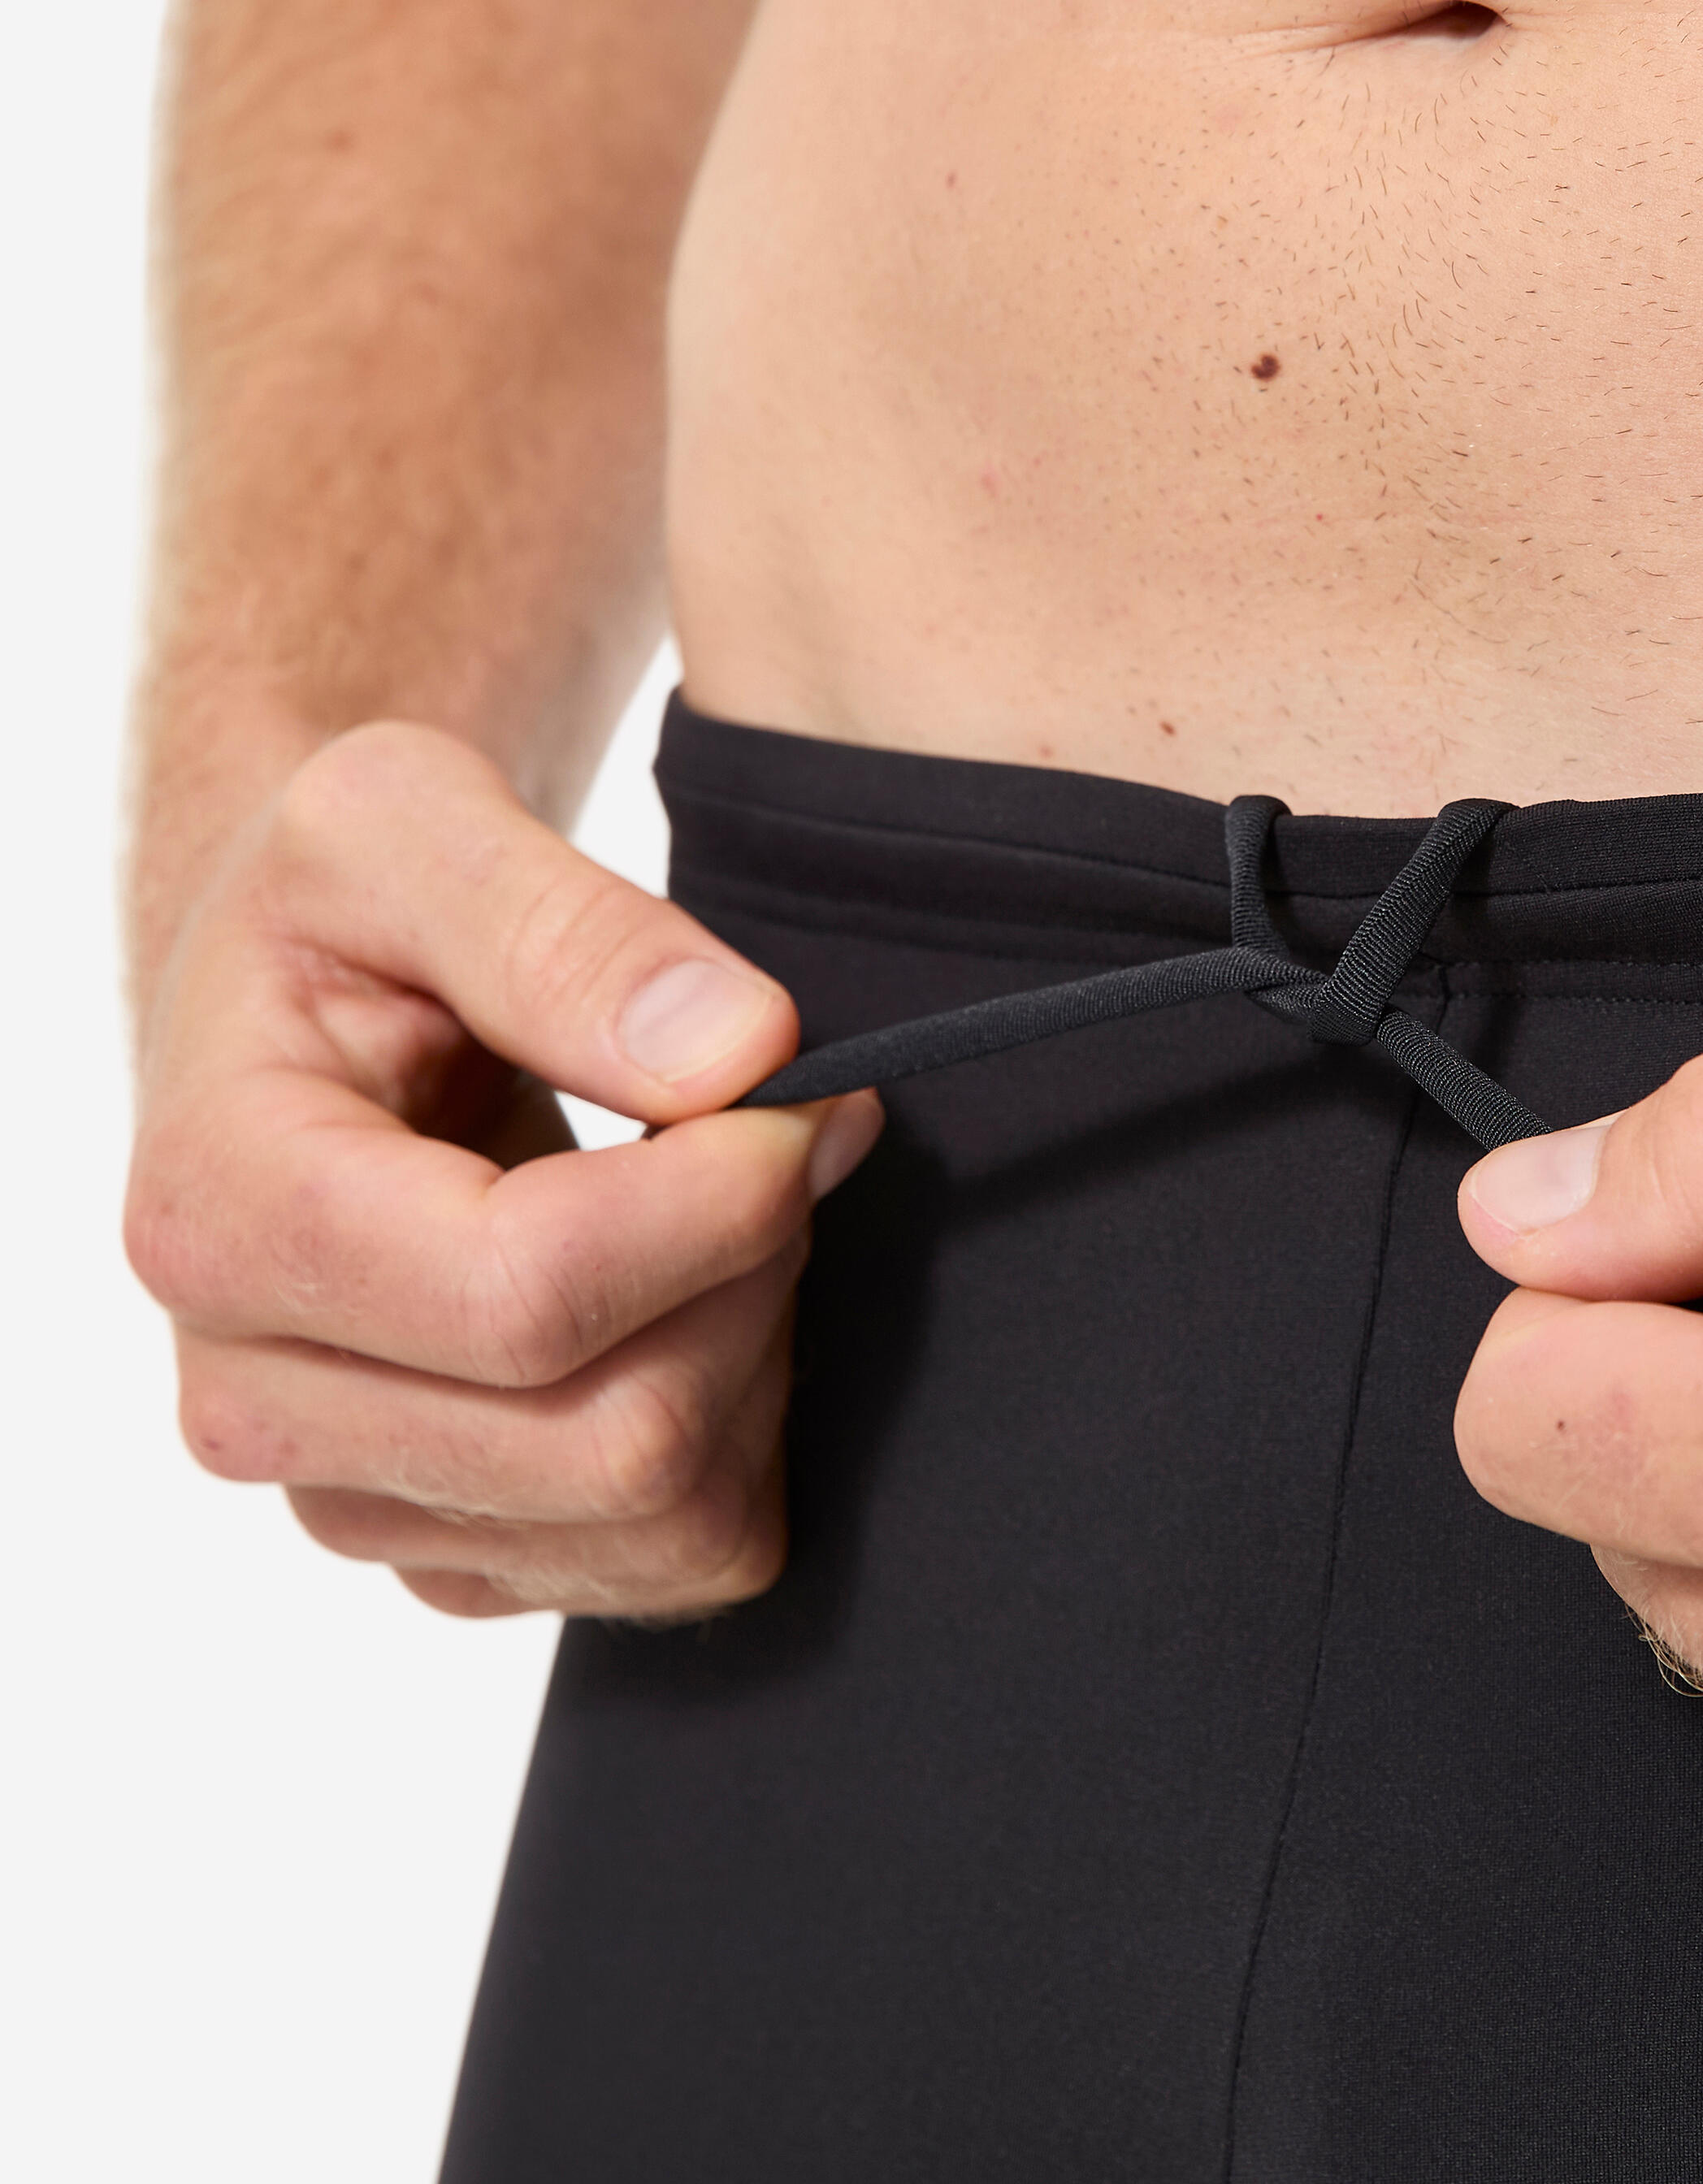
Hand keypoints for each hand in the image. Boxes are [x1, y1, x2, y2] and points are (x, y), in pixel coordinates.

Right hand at [126, 722, 879, 1618]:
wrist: (299, 1017)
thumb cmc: (342, 913)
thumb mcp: (405, 823)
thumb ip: (564, 929)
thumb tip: (739, 1056)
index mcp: (221, 1218)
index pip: (527, 1295)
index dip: (724, 1197)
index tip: (804, 1088)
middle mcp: (257, 1401)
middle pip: (617, 1435)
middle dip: (757, 1269)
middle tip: (783, 1136)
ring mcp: (356, 1497)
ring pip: (662, 1513)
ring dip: (760, 1347)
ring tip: (732, 1207)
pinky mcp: (456, 1546)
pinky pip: (676, 1558)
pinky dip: (745, 1431)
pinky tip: (704, 1301)